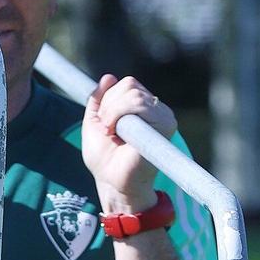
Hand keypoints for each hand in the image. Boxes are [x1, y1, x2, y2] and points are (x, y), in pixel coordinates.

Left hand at [81, 74, 176, 217]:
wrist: (113, 183)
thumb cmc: (105, 160)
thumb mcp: (93, 124)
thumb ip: (98, 100)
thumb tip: (108, 77)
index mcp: (141, 108)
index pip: (127, 84)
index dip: (109, 99)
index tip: (104, 124)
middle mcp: (154, 110)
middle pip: (130, 84)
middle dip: (109, 105)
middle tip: (107, 130)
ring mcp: (162, 116)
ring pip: (134, 94)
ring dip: (113, 112)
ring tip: (112, 133)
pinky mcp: (166, 125)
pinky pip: (140, 104)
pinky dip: (121, 115)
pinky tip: (118, 133)